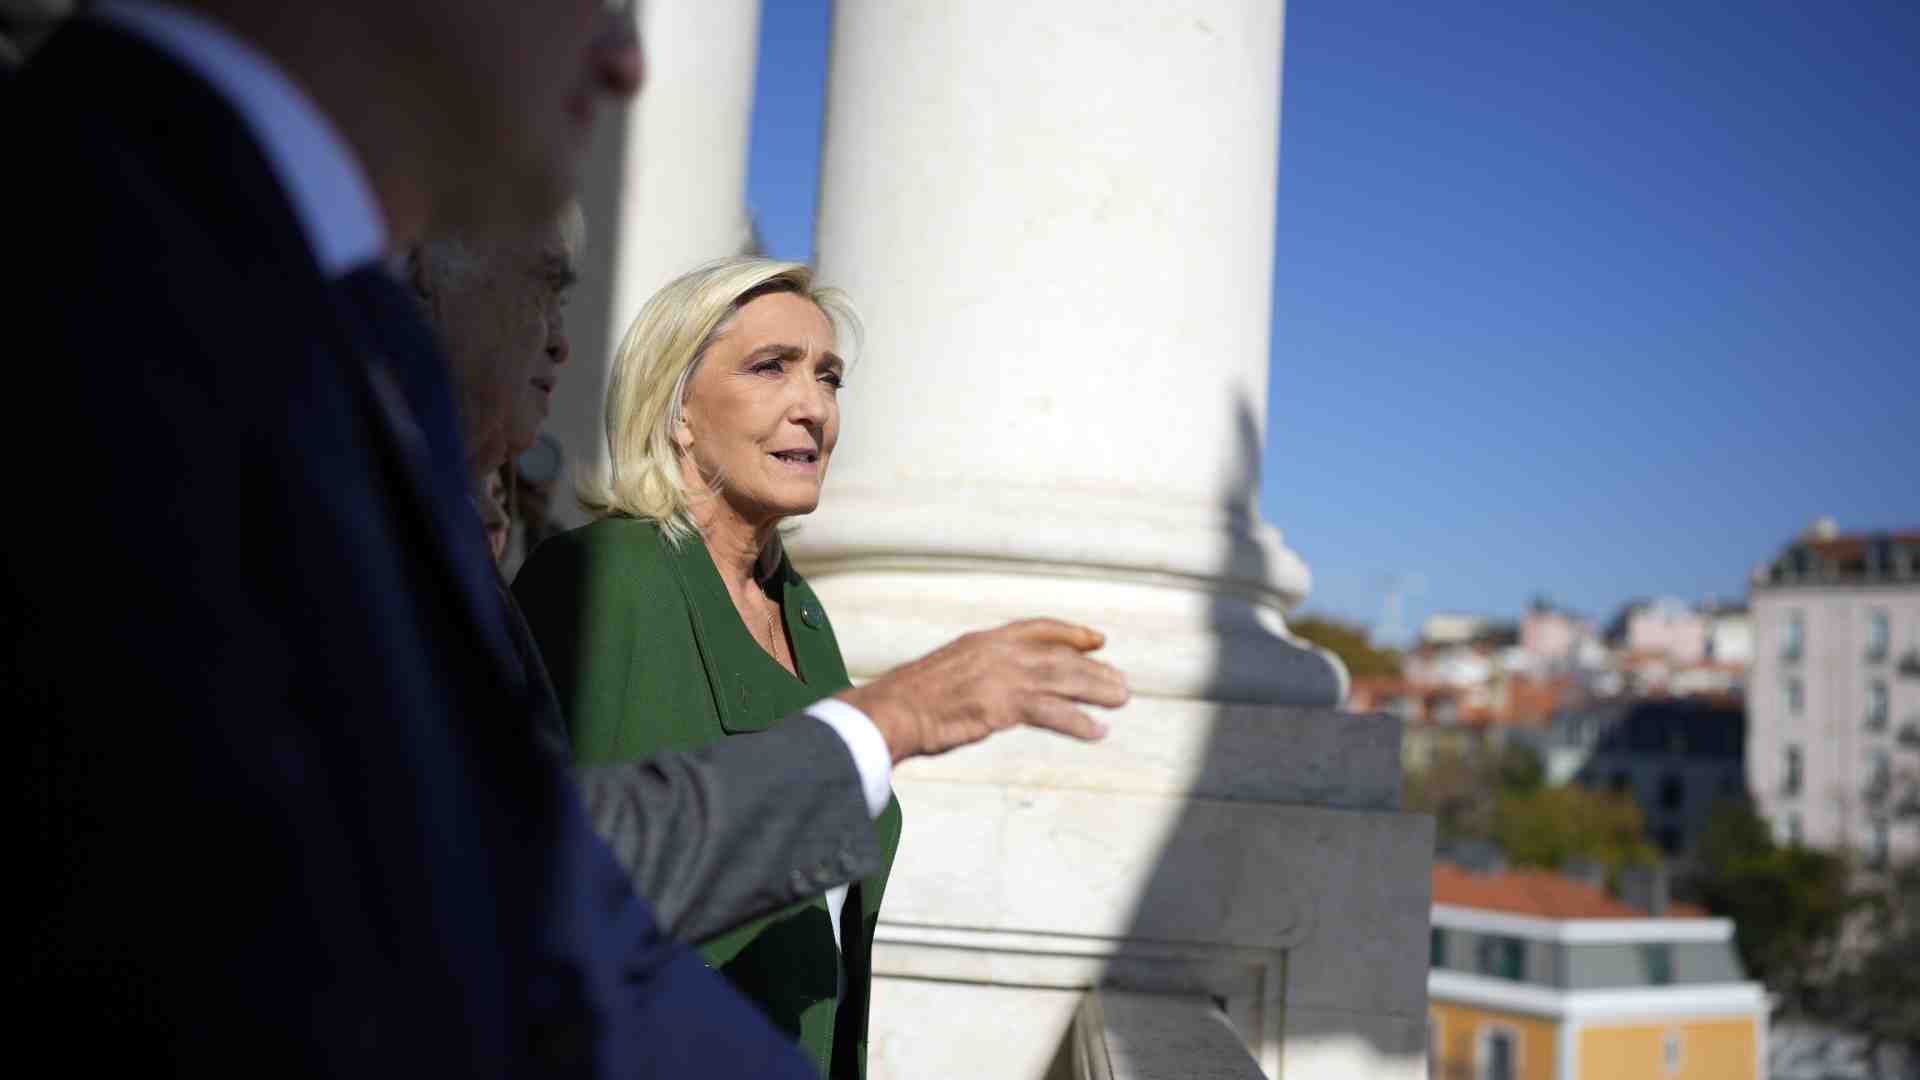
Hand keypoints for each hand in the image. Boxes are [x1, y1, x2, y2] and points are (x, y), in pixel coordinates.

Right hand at [837, 619, 1129, 763]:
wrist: (891, 710)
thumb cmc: (910, 698)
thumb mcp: (947, 669)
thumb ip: (977, 671)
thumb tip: (992, 684)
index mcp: (984, 640)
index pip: (1038, 628)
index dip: (1071, 633)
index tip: (1096, 639)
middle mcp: (998, 652)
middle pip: (1059, 655)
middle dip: (1093, 667)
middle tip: (1119, 680)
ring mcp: (1003, 676)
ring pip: (1064, 679)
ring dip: (1096, 689)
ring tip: (1121, 699)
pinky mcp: (1004, 704)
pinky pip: (1053, 712)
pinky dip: (1079, 722)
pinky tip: (1096, 730)